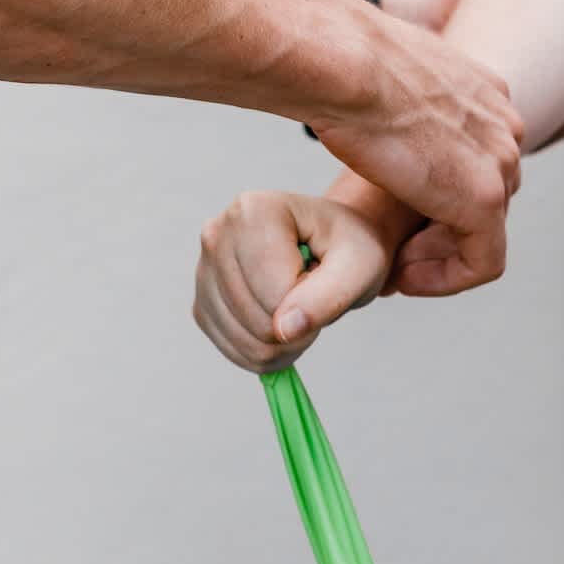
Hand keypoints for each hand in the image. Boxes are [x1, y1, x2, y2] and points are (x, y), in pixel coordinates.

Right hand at [192, 191, 395, 372]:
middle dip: (298, 327)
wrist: (330, 246)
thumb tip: (284, 330)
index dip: (311, 306)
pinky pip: (236, 352)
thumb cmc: (347, 247)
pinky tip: (281, 322)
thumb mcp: (360, 265)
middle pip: (257, 321)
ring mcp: (203, 272)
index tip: (324, 278)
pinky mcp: (203, 305)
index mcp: (254, 211)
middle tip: (316, 298)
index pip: (276, 293)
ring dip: (286, 343)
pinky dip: (267, 351)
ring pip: (247, 343)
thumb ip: (329, 296)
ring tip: (300, 308)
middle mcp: (217, 236)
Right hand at [310, 11, 522, 293]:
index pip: (478, 161)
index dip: (436, 200)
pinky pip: (483, 262)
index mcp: (482, 92)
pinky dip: (444, 279)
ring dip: (437, 255)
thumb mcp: (378, 78)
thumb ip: (394, 103)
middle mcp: (502, 124)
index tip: (393, 218)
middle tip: (390, 251)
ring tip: (390, 265)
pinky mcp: (484, 200)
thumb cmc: (337, 64)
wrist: (338, 64)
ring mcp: (499, 161)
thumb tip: (368, 113)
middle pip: (485, 197)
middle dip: (438, 232)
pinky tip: (399, 277)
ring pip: (485, 232)